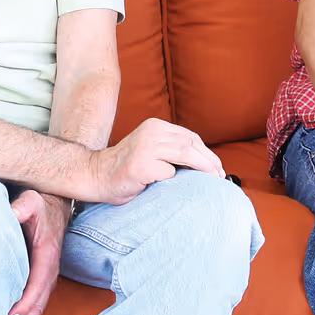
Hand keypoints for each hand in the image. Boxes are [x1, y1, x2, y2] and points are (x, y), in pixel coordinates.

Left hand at [8, 190, 70, 314]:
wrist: (55, 204)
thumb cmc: (40, 204)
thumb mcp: (31, 201)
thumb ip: (21, 207)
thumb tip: (10, 213)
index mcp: (47, 256)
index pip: (37, 288)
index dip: (23, 305)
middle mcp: (50, 271)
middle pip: (38, 306)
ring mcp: (47, 277)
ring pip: (37, 309)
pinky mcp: (41, 279)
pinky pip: (34, 303)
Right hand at [87, 119, 223, 204]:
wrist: (94, 176)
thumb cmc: (126, 170)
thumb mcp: (150, 151)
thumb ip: (170, 151)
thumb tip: (206, 165)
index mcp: (154, 126)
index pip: (190, 137)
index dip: (207, 153)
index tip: (217, 169)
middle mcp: (150, 132)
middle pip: (191, 143)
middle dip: (210, 161)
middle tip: (220, 177)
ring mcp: (145, 147)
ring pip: (186, 154)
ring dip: (203, 169)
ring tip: (213, 181)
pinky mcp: (140, 165)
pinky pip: (169, 172)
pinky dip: (176, 180)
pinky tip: (179, 188)